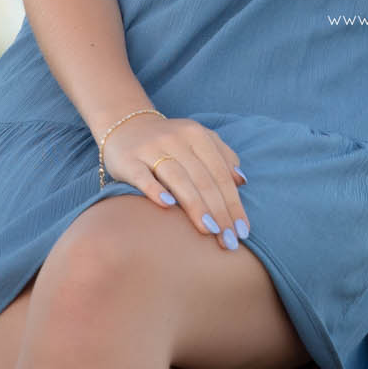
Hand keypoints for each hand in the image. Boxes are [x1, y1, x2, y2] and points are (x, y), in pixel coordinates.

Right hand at [103, 113, 250, 252]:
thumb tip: (241, 181)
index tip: (242, 231)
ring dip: (195, 205)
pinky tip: (167, 206)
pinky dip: (155, 189)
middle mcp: (176, 138)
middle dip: (219, 212)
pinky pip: (143, 176)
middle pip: (203, 179)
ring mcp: (151, 148)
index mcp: (197, 135)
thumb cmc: (170, 143)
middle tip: (229, 241)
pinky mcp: (128, 160)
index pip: (220, 173)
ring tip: (209, 231)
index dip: (233, 203)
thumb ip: (222, 157)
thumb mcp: (198, 141)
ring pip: (177, 178)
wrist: (125, 126)